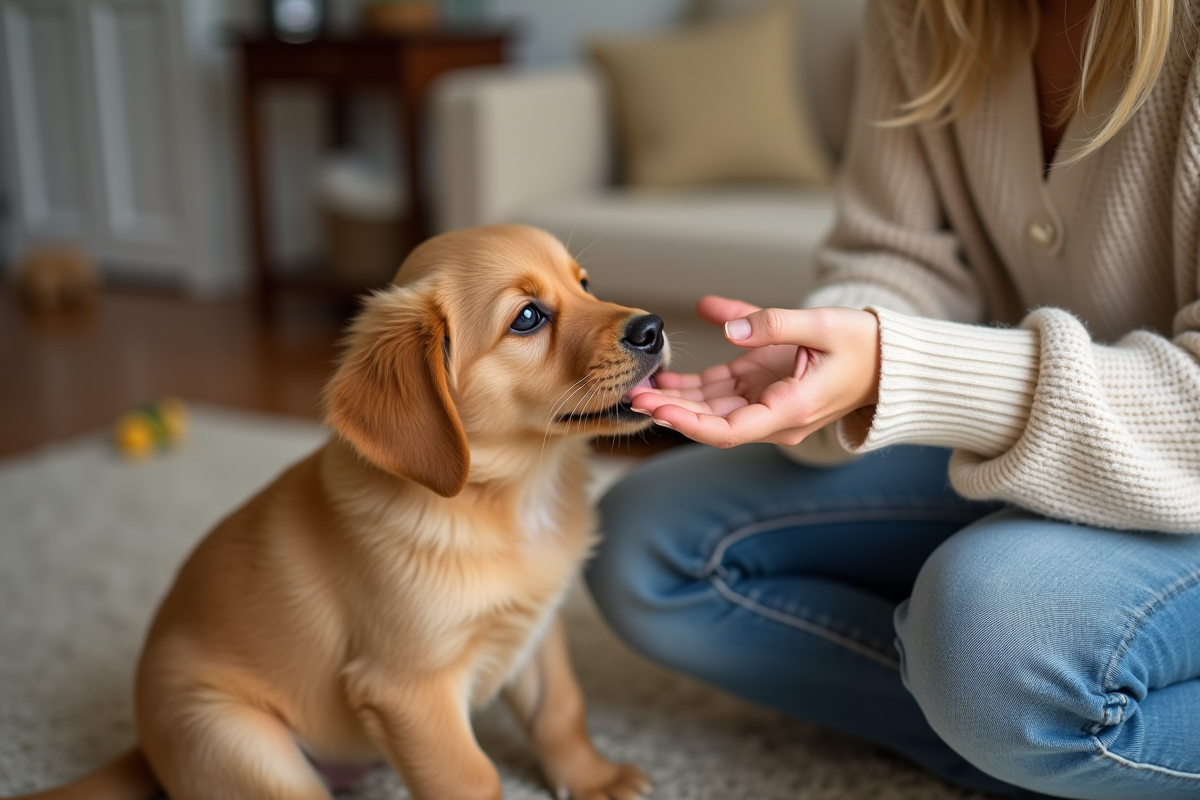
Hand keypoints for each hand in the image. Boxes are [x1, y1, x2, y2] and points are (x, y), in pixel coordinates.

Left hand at [628, 296, 880, 447]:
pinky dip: (693, 386)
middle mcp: (773, 415)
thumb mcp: (823, 325)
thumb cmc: (864, 345)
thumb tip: (729, 324)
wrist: (890, 360)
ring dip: (675, 400)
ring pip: (711, 408)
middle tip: (630, 394)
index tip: (657, 410)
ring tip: (637, 385)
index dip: (689, 423)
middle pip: (712, 422)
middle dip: (671, 411)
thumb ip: (774, 323)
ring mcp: (766, 402)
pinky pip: (720, 391)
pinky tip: (663, 377)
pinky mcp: (762, 387)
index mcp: (789, 410)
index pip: (729, 430)